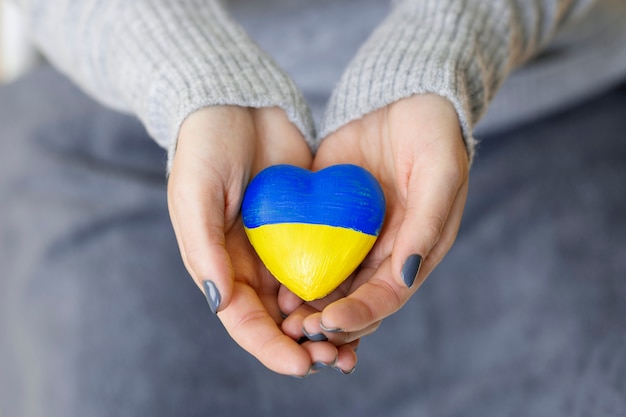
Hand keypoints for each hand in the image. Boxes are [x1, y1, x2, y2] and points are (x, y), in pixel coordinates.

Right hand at [168, 106, 356, 375]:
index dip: (270, 347)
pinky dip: (341, 290)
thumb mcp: (194, 195)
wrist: (238, 103)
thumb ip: (204, 250)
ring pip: (306, 301)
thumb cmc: (204, 148)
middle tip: (335, 361)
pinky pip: (326, 266)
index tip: (300, 365)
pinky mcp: (307, 227)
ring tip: (353, 348)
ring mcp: (281, 248)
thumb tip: (222, 304)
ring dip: (327, 325)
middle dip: (304, 345)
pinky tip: (361, 303)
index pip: (244, 320)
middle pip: (278, 321)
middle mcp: (251, 265)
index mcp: (219, 265)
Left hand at [280, 95, 468, 351]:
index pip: (386, 296)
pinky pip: (308, 248)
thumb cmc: (434, 135)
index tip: (328, 322)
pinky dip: (293, 270)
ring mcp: (352, 236)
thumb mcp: (440, 174)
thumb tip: (406, 276)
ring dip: (307, 304)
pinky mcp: (327, 216)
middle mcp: (382, 252)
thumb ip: (427, 224)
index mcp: (415, 251)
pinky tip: (273, 281)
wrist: (401, 95)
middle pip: (354, 300)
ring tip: (281, 316)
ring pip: (328, 282)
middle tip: (297, 330)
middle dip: (327, 320)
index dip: (360, 315)